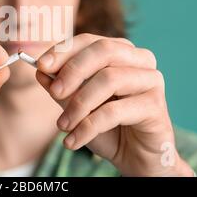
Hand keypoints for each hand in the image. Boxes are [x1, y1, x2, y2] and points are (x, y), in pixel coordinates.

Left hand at [36, 33, 192, 175]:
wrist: (135, 156)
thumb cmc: (107, 126)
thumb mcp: (77, 105)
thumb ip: (61, 88)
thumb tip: (40, 72)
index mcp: (120, 51)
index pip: (89, 40)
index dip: (63, 51)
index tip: (41, 66)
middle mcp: (140, 59)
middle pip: (103, 51)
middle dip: (73, 70)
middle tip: (54, 92)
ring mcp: (151, 80)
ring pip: (109, 79)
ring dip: (79, 104)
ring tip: (62, 126)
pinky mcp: (156, 106)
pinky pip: (115, 112)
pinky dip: (88, 127)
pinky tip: (73, 141)